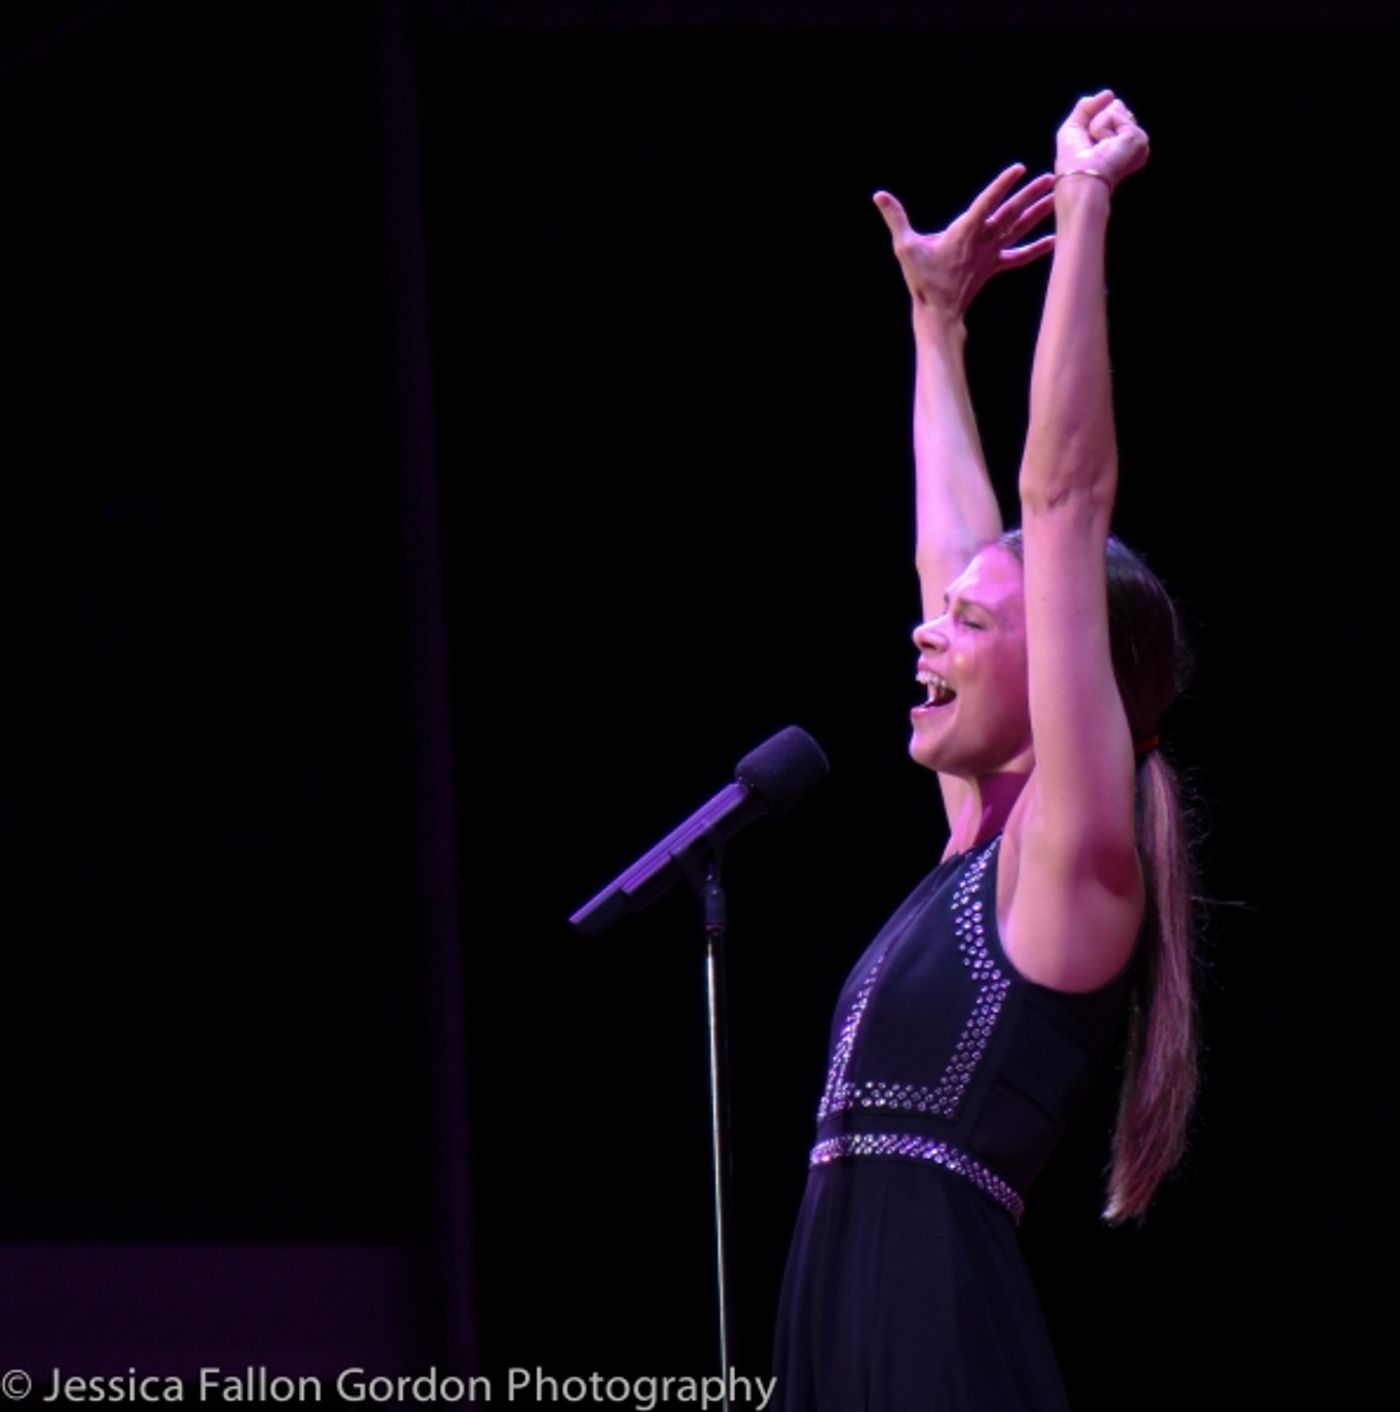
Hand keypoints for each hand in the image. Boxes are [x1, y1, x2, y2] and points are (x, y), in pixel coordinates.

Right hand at [874, 164, 1054, 319]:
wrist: (939, 312)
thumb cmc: (922, 280)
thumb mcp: (905, 247)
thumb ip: (896, 219)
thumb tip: (878, 196)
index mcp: (964, 231)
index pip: (986, 202)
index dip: (1002, 184)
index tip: (1019, 169)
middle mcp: (983, 240)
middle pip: (1011, 212)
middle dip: (1030, 194)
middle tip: (1052, 177)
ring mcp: (991, 253)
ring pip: (1019, 229)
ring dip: (1038, 212)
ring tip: (1055, 196)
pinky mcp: (994, 266)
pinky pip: (1019, 256)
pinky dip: (1037, 248)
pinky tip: (1054, 240)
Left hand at [1055, 90, 1148, 188]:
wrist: (1080, 179)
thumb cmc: (1073, 164)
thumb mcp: (1074, 128)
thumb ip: (1087, 106)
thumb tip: (1109, 93)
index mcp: (1118, 144)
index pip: (1110, 113)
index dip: (1094, 123)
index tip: (1088, 146)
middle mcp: (1130, 143)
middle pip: (1114, 108)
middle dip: (1096, 122)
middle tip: (1092, 147)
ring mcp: (1136, 141)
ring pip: (1115, 110)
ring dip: (1098, 126)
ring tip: (1097, 147)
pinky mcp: (1138, 138)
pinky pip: (1115, 114)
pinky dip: (1102, 127)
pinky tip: (1103, 145)